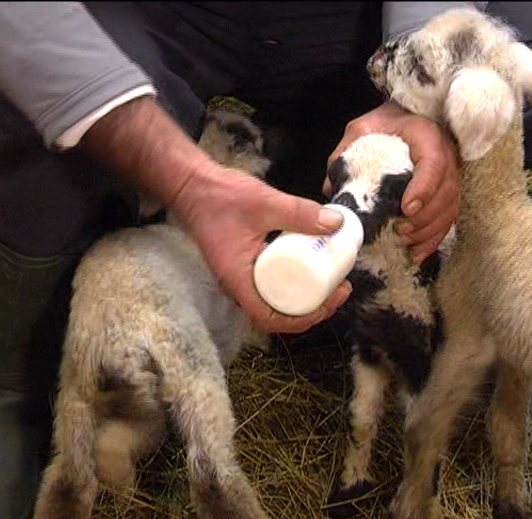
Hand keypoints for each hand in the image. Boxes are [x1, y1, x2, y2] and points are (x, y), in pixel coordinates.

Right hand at [172, 163, 351, 333]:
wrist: (191, 185)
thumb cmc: (219, 196)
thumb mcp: (264, 203)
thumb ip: (299, 213)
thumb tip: (336, 224)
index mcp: (238, 281)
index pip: (271, 319)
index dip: (303, 319)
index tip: (329, 303)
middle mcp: (238, 285)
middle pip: (279, 314)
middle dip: (313, 309)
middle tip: (341, 289)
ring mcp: (242, 276)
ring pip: (277, 300)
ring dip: (306, 298)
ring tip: (334, 282)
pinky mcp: (246, 265)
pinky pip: (273, 284)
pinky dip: (295, 282)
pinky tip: (313, 266)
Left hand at [322, 101, 460, 264]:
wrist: (406, 117)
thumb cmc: (384, 125)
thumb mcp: (361, 130)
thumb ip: (345, 153)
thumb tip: (330, 187)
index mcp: (425, 136)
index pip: (433, 163)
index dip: (423, 188)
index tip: (406, 208)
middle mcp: (445, 155)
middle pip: (446, 193)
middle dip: (424, 218)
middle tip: (400, 231)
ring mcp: (450, 175)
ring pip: (449, 209)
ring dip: (428, 231)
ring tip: (403, 242)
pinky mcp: (448, 192)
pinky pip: (448, 219)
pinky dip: (433, 240)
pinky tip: (415, 254)